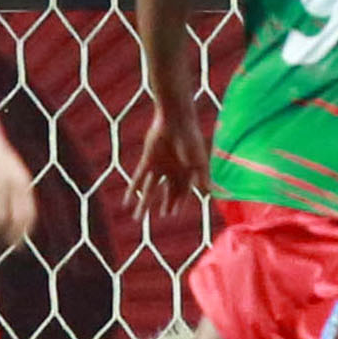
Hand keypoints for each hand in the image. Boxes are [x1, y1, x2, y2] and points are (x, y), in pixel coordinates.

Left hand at [135, 102, 211, 218]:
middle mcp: (172, 171)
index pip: (182, 192)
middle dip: (165, 204)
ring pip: (150, 189)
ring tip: (137, 217)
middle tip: (162, 216)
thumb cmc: (191, 139)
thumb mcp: (200, 161)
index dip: (178, 203)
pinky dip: (132, 190)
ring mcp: (159, 166)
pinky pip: (138, 178)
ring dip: (144, 204)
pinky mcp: (147, 160)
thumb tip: (210, 194)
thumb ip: (203, 178)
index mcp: (186, 172)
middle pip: (167, 192)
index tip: (173, 214)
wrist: (176, 120)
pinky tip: (126, 202)